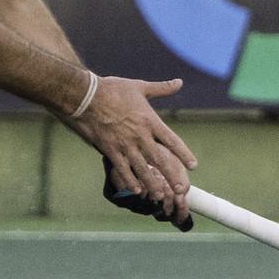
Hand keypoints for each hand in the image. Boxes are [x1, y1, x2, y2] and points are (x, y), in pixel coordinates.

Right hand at [72, 74, 195, 221]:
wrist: (85, 96)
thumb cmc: (112, 89)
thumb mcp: (139, 86)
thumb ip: (161, 88)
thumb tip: (179, 82)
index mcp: (149, 120)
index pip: (171, 140)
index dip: (183, 153)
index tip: (193, 165)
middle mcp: (140, 135)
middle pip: (160, 159)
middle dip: (171, 175)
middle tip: (181, 190)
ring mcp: (125, 145)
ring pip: (142, 168)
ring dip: (152, 183)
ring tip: (160, 196)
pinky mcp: (110, 150)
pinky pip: (122, 169)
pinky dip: (130, 180)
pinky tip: (137, 190)